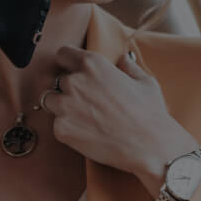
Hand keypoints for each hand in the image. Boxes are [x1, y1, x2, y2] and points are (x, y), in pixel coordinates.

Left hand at [41, 46, 198, 192]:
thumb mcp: (145, 82)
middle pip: (58, 80)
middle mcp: (74, 82)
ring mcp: (65, 106)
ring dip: (62, 106)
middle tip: (87, 102)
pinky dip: (68, 128)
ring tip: (84, 117)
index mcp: (93, 64)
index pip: (63, 54)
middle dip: (69, 89)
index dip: (69, 63)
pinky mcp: (61, 129)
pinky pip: (57, 124)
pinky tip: (87, 132)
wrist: (149, 146)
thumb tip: (123, 59)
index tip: (74, 72)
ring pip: (51, 100)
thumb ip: (129, 67)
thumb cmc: (149, 113)